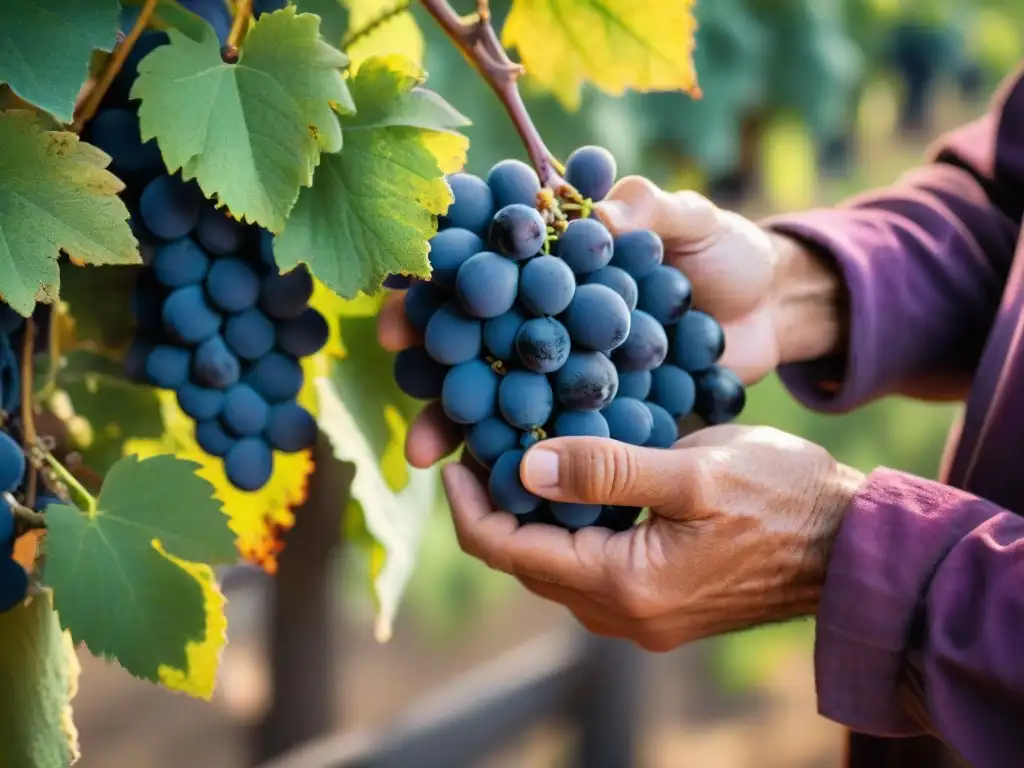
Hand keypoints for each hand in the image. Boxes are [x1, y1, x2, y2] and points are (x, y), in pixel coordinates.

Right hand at [378, 176, 845, 468]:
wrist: (774, 312)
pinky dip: (529, 456)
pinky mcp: (601, 409)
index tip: (401, 317)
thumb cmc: (727, 253)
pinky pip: (556, 433)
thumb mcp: (695, 222)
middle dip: (437, 369)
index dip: (439, 288)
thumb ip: (652, 210)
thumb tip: (600, 216)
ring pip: (504, 393)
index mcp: (559, 259)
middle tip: (408, 393)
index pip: (483, 269)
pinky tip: (497, 482)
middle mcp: (551, 314)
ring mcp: (571, 366)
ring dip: (465, 423)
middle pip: (479, 340)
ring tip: (431, 457)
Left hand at [441, 425, 865, 650]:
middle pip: (526, 566)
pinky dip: (566, 535)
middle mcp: (624, 615)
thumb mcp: (696, 470)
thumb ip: (607, 470)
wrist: (851, 549)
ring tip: (516, 466)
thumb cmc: (784, 498)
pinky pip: (589, 574)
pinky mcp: (661, 608)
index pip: (511, 552)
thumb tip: (526, 467)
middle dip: (494, 513)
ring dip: (528, 524)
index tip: (455, 462)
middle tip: (480, 454)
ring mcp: (643, 619)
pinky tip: (570, 492)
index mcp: (625, 583)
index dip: (472, 508)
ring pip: (555, 571)